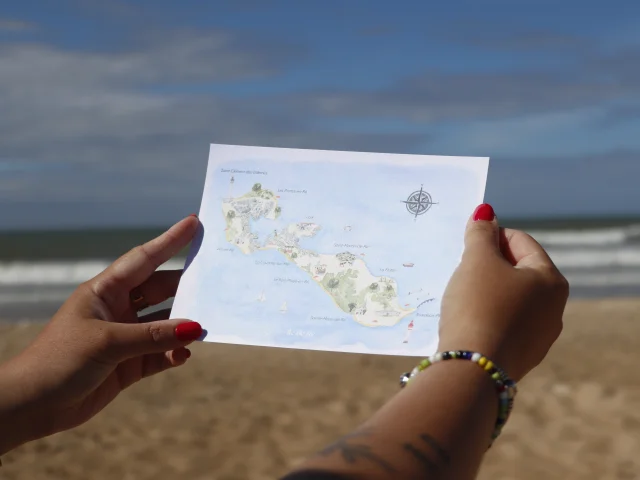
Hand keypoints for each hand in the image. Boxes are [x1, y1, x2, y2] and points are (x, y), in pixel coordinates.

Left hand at [0, 216, 201, 453]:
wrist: (33, 406)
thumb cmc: (59, 360)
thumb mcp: (107, 342)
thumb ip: (154, 335)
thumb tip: (195, 328)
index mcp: (105, 291)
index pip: (144, 259)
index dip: (169, 241)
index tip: (193, 223)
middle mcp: (118, 309)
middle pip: (160, 290)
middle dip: (186, 286)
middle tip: (215, 280)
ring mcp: (126, 337)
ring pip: (165, 324)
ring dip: (184, 326)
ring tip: (207, 325)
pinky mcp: (130, 364)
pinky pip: (162, 354)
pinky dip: (175, 354)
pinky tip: (184, 355)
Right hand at [439, 204, 568, 380]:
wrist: (472, 370)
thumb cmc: (478, 306)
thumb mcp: (476, 262)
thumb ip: (480, 233)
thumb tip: (485, 212)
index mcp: (551, 280)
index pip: (521, 242)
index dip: (492, 235)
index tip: (467, 240)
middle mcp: (553, 308)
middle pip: (518, 271)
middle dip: (489, 265)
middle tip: (462, 267)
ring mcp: (539, 336)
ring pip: (510, 299)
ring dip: (487, 291)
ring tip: (461, 294)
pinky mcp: (521, 357)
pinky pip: (504, 324)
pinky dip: (487, 315)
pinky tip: (467, 319)